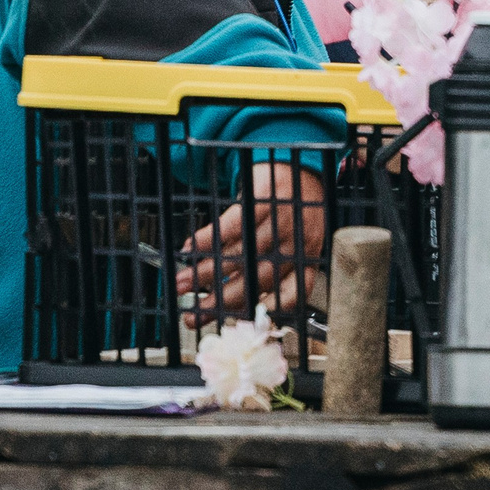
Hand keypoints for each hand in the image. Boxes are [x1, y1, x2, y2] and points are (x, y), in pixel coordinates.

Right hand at [175, 161, 327, 323]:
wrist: (300, 166)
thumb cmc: (293, 212)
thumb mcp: (295, 241)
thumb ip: (273, 268)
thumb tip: (235, 303)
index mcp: (307, 258)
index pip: (293, 293)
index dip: (267, 311)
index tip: (239, 323)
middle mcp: (296, 243)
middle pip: (255, 280)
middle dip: (220, 301)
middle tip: (194, 314)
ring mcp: (281, 221)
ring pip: (240, 255)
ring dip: (206, 272)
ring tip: (182, 283)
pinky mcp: (264, 200)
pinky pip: (233, 225)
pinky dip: (209, 239)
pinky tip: (191, 248)